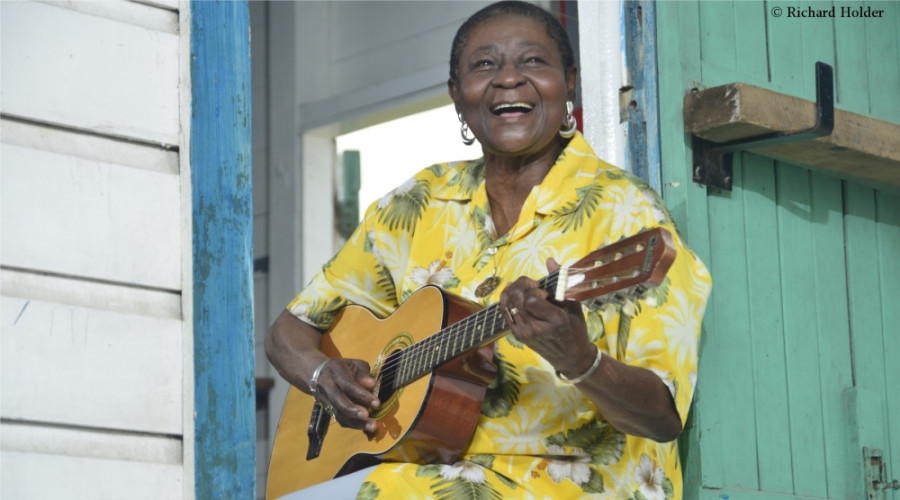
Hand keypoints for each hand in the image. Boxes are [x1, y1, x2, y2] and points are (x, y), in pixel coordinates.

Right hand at [311, 358, 380, 432]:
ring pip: (338, 413)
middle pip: (338, 400)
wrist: (317, 373)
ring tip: (371, 426)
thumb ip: (363, 373)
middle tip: (368, 416)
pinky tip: (365, 426)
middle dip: (353, 410)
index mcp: (335, 372)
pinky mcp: (327, 409)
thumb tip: (372, 384)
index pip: (348, 385)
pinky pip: (339, 419)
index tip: (377, 402)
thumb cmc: (342, 368)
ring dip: (355, 422)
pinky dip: (353, 424)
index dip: (362, 394)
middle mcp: (327, 386)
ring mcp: (325, 399)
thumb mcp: (354, 364)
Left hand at [499, 258, 595, 376]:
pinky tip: (511, 292)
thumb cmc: (576, 329)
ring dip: (514, 290)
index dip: (533, 290)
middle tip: (533, 285)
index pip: (531, 300)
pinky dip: (506, 299)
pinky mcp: (517, 335)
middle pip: (517, 298)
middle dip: (522, 285)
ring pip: (508, 304)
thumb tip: (550, 260)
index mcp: (555, 321)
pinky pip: (505, 312)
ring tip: (524, 288)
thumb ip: (560, 281)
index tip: (543, 291)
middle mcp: (536, 328)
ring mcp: (524, 333)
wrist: (570, 357)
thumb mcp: (573, 305)